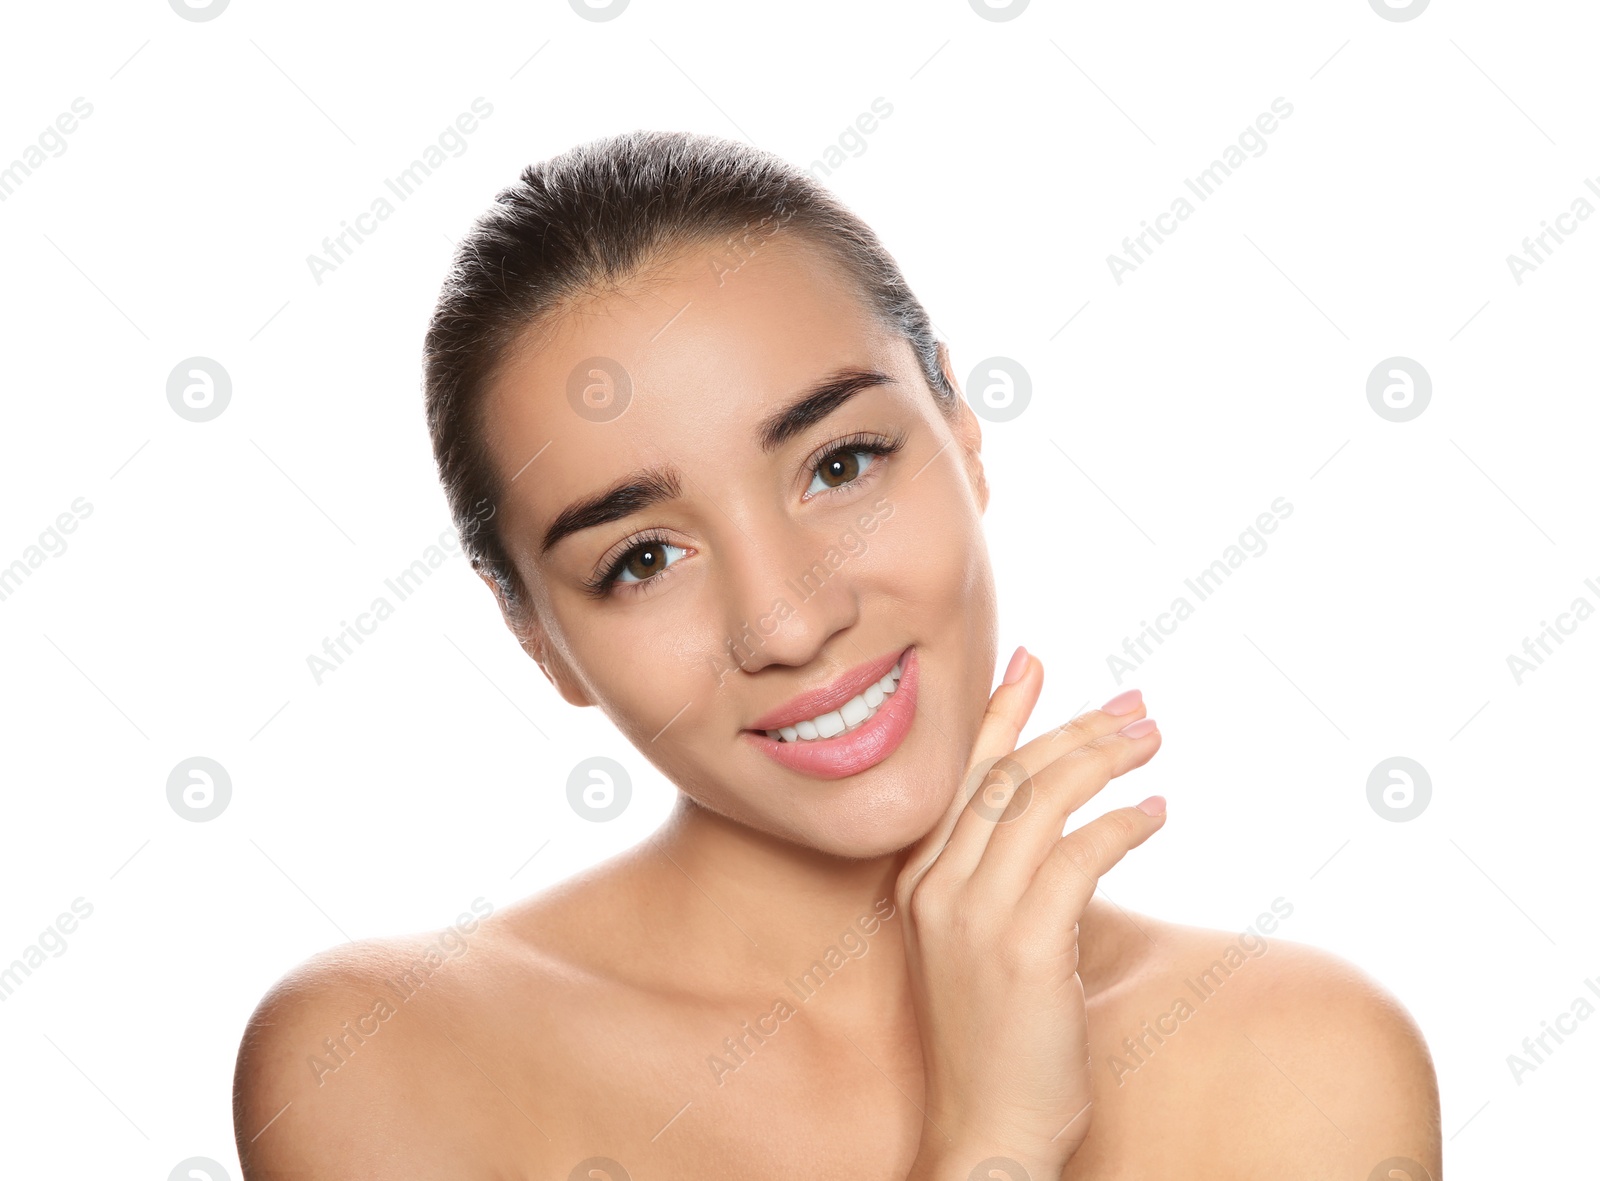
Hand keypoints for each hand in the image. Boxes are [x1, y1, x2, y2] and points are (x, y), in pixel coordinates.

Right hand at [897, 650, 1164, 1178]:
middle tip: (1133, 707)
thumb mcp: (980, 945)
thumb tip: (1059, 823)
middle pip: (1007, 775)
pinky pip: (1078, 856)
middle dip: (1073, 728)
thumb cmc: (994, 1041)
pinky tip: (1156, 812)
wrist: (985, 1129)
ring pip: (1040, 801)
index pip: (961, 774)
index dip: (1000, 712)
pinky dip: (1122, 824)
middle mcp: (937, 887)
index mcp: (920, 881)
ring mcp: (974, 915)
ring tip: (1153, 742)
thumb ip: (1001, 879)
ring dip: (1103, 759)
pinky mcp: (1023, 947)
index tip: (1034, 660)